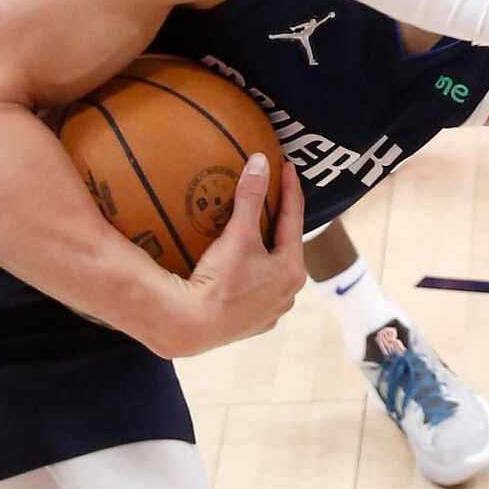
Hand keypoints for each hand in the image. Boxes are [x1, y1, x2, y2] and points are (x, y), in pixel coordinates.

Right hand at [151, 153, 305, 357]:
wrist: (194, 325)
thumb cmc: (222, 280)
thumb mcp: (239, 234)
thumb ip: (251, 198)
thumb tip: (260, 162)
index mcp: (292, 269)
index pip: (294, 220)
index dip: (290, 190)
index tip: (287, 167)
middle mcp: (289, 294)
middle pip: (287, 247)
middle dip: (281, 223)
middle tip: (274, 198)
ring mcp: (272, 312)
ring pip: (274, 272)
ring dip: (268, 252)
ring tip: (259, 234)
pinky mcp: (253, 324)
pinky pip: (259, 292)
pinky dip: (255, 276)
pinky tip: (246, 271)